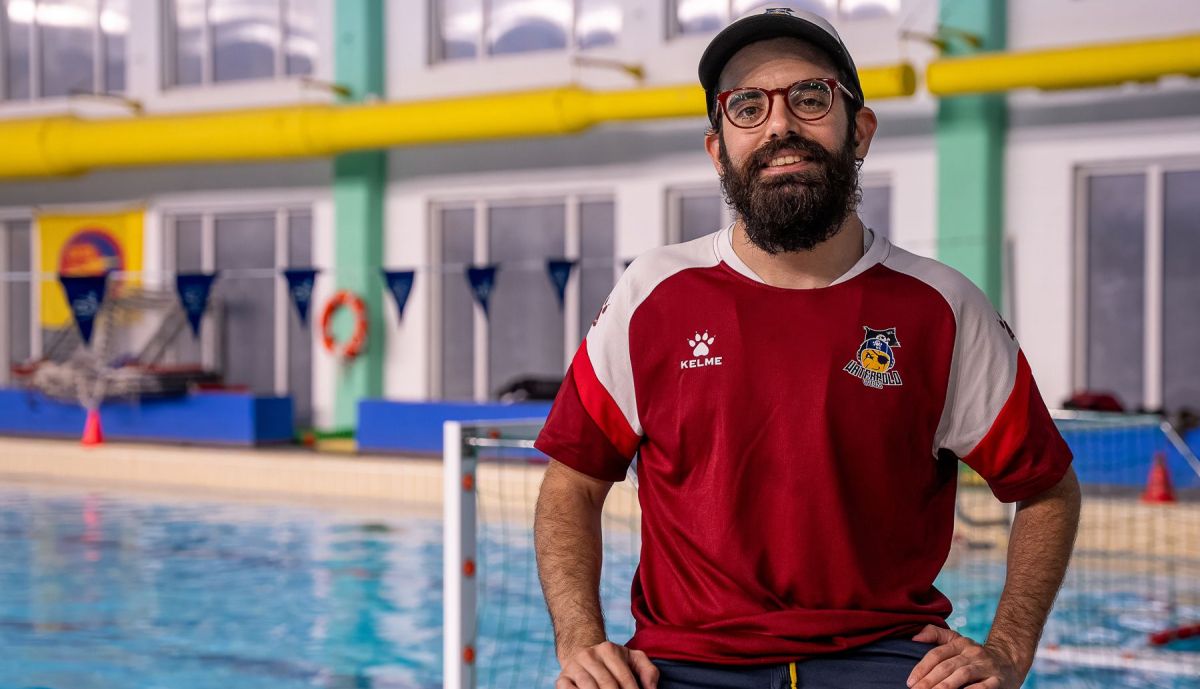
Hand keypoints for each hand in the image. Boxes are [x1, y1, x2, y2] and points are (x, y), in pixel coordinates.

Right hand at [556, 641, 658, 688]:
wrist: (580, 653)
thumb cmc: (613, 662)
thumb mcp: (633, 659)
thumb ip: (648, 672)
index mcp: (609, 650)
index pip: (625, 679)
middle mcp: (589, 655)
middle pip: (608, 686)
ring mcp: (574, 667)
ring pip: (589, 688)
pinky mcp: (562, 679)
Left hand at [906, 624, 1022, 688]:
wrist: (1010, 661)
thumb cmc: (974, 655)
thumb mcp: (956, 640)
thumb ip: (936, 635)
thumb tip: (914, 638)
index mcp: (960, 643)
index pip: (936, 655)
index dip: (921, 668)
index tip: (910, 682)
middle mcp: (972, 652)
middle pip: (946, 666)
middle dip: (929, 681)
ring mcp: (985, 666)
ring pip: (962, 675)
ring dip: (945, 686)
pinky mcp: (997, 680)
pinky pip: (982, 687)